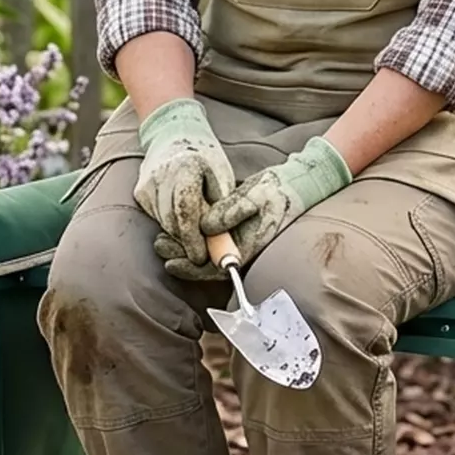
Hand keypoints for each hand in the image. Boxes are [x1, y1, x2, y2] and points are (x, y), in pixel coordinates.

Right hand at [132, 99, 234, 268]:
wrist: (174, 133)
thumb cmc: (205, 158)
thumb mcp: (221, 180)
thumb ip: (220, 212)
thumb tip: (220, 248)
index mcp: (185, 167)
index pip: (186, 211)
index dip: (194, 239)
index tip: (202, 257)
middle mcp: (160, 175)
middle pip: (173, 222)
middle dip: (188, 243)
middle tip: (203, 255)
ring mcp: (146, 184)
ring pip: (164, 224)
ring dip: (181, 234)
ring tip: (197, 233)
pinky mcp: (140, 193)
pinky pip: (157, 218)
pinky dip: (172, 224)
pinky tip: (183, 217)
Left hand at [155, 137, 352, 280]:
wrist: (296, 184)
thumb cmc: (278, 191)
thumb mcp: (255, 196)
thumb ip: (230, 211)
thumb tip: (205, 226)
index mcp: (247, 246)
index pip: (215, 269)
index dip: (191, 270)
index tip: (171, 263)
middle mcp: (240, 248)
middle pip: (206, 263)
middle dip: (181, 258)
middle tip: (159, 245)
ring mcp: (236, 239)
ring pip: (205, 251)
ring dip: (183, 246)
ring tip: (160, 237)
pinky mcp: (232, 228)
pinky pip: (209, 238)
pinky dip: (192, 235)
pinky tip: (176, 227)